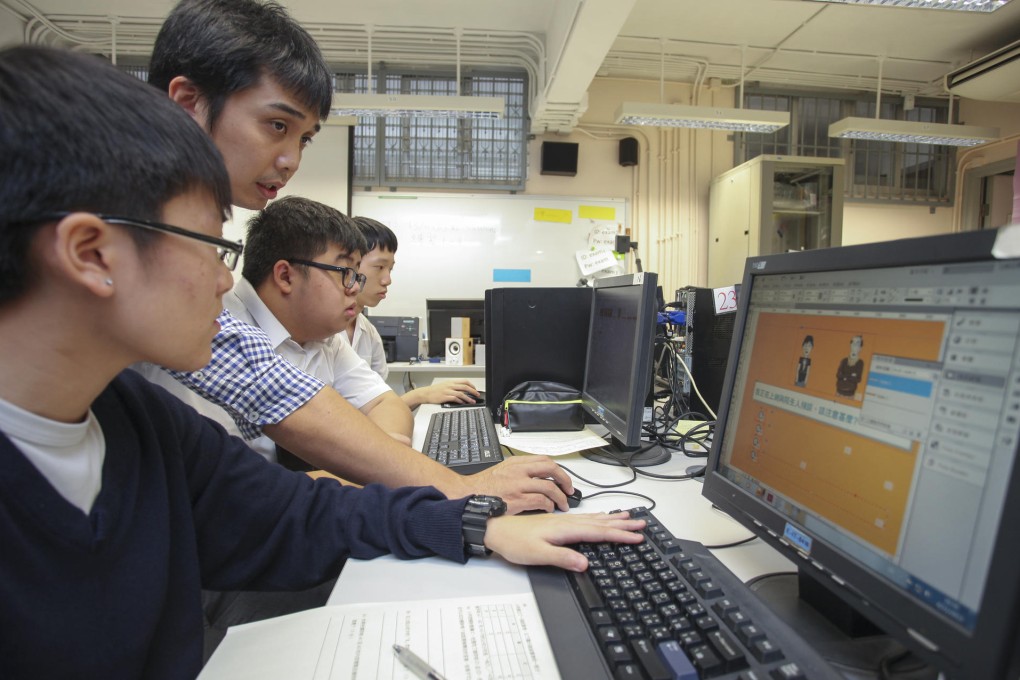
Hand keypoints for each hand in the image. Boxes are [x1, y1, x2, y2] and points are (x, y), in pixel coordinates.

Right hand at [414, 379, 480, 405]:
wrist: (426, 393)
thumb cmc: (435, 390)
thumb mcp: (445, 385)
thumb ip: (454, 386)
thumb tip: (463, 390)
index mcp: (451, 381)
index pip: (464, 381)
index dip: (471, 385)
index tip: (475, 389)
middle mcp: (450, 385)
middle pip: (465, 387)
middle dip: (473, 391)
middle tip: (477, 395)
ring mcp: (448, 391)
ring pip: (461, 393)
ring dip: (468, 398)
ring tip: (472, 401)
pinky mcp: (445, 397)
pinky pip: (455, 398)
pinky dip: (460, 401)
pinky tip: (463, 403)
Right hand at [463, 456, 573, 513]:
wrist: (467, 496)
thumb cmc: (482, 487)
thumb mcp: (502, 470)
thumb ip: (519, 470)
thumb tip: (538, 476)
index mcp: (515, 463)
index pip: (544, 460)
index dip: (558, 470)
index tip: (563, 478)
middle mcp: (518, 471)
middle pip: (551, 469)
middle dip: (565, 480)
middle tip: (569, 490)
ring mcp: (518, 485)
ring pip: (549, 487)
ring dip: (560, 497)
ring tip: (563, 504)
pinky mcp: (517, 500)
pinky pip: (541, 502)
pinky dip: (549, 506)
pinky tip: (549, 509)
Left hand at [485, 511, 645, 571]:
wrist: (496, 530)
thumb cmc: (514, 542)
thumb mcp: (537, 554)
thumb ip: (562, 558)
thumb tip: (584, 563)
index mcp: (565, 529)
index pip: (598, 532)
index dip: (619, 535)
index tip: (636, 537)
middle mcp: (566, 523)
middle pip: (600, 523)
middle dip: (622, 525)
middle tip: (642, 524)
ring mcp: (562, 522)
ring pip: (593, 519)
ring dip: (612, 519)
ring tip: (628, 517)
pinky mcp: (557, 524)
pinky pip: (584, 519)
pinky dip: (597, 518)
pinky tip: (600, 518)